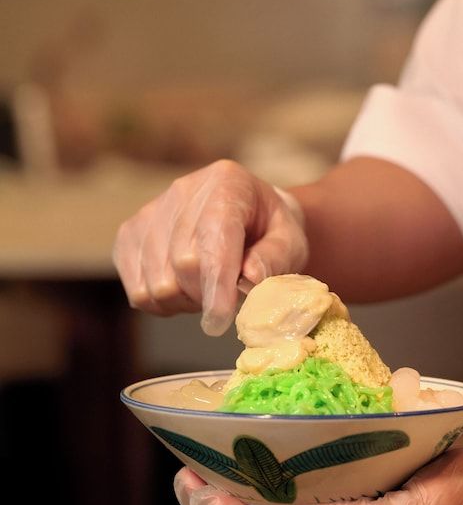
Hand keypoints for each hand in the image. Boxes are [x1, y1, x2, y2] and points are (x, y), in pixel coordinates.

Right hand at [113, 160, 307, 335]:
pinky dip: (162, 304)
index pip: (214, 239)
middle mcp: (182, 190)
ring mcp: (150, 210)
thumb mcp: (291, 242)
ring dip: (185, 302)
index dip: (216, 285)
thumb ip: (275, 259)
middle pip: (183, 264)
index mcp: (227, 184)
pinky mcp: (129, 234)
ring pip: (157, 282)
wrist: (249, 215)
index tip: (220, 321)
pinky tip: (184, 289)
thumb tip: (249, 278)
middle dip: (207, 296)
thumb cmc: (272, 231)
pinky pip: (137, 289)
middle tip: (229, 297)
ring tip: (208, 288)